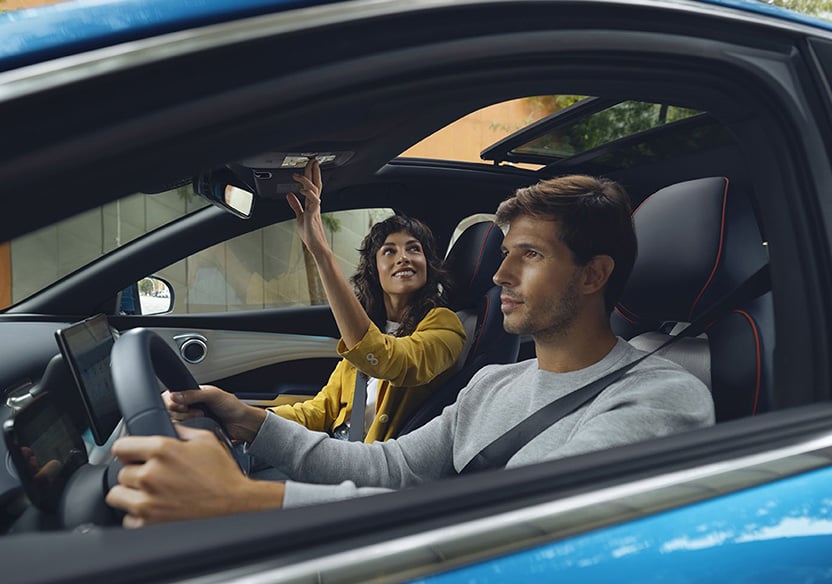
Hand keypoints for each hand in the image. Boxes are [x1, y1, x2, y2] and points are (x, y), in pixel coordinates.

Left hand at [105, 424, 284, 527]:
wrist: (234, 504)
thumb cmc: (223, 474)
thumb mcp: (205, 440)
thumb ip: (179, 431)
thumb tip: (166, 426)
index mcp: (162, 450)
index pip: (120, 446)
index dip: (127, 450)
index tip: (132, 455)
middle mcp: (150, 475)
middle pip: (121, 472)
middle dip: (135, 473)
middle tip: (152, 476)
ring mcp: (148, 501)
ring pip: (118, 495)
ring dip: (131, 494)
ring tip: (150, 493)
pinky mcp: (149, 522)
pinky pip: (128, 518)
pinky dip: (138, 516)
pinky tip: (155, 509)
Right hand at [163, 385, 265, 442]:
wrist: (242, 424)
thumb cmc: (232, 407)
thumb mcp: (213, 395)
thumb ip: (193, 394)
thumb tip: (174, 395)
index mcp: (192, 393)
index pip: (171, 396)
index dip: (174, 401)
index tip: (184, 404)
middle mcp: (189, 406)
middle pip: (170, 409)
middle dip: (183, 411)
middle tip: (198, 410)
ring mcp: (189, 419)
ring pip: (174, 421)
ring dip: (187, 419)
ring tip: (202, 416)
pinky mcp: (193, 431)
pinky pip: (181, 432)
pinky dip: (188, 429)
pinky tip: (199, 425)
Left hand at [286, 159, 327, 255]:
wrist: (316, 246)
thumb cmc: (310, 234)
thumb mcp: (300, 216)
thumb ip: (295, 205)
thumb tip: (290, 195)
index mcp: (312, 204)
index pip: (312, 185)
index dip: (311, 174)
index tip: (310, 164)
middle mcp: (315, 204)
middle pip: (316, 184)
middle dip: (314, 171)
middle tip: (313, 160)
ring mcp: (315, 208)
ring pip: (314, 190)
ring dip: (307, 180)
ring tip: (298, 174)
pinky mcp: (313, 215)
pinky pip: (312, 201)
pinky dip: (307, 193)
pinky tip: (300, 189)